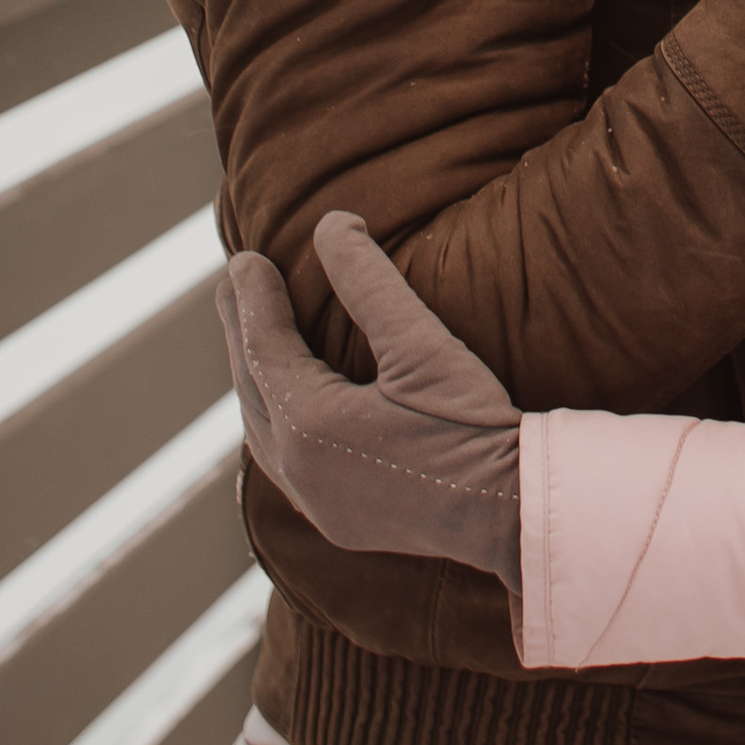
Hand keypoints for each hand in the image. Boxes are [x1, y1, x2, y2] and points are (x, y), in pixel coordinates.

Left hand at [216, 209, 523, 585]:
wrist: (512, 510)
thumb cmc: (471, 423)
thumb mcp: (421, 343)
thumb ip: (369, 282)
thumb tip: (330, 224)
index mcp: (310, 426)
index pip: (265, 347)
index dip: (253, 298)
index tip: (245, 257)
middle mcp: (299, 471)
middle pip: (252, 388)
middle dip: (241, 332)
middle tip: (233, 285)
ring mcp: (315, 503)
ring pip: (262, 430)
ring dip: (254, 379)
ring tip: (252, 335)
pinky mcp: (336, 520)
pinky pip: (283, 462)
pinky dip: (274, 420)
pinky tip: (286, 406)